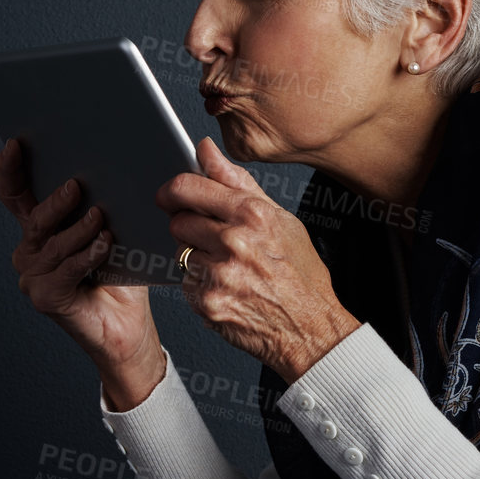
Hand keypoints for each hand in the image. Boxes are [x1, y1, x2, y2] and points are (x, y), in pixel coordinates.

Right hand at [0, 138, 162, 404]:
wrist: (129, 327)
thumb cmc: (122, 275)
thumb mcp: (112, 229)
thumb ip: (102, 201)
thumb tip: (114, 160)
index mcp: (40, 229)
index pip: (14, 193)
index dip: (10, 168)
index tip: (16, 143)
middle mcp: (30, 251)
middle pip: (34, 218)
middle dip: (54, 201)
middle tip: (76, 186)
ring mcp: (33, 276)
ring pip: (52, 244)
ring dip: (78, 229)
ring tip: (101, 217)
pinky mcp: (45, 298)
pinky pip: (64, 271)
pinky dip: (85, 256)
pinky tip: (103, 245)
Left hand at [156, 137, 360, 381]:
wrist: (310, 328)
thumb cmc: (300, 274)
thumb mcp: (280, 218)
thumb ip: (236, 181)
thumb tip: (205, 150)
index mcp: (252, 214)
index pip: (189, 188)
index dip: (172, 190)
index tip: (169, 195)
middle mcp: (234, 242)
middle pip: (178, 221)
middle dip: (189, 228)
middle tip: (213, 240)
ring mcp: (219, 274)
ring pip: (181, 253)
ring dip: (198, 259)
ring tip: (230, 268)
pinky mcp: (207, 302)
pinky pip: (186, 283)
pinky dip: (201, 286)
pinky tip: (227, 288)